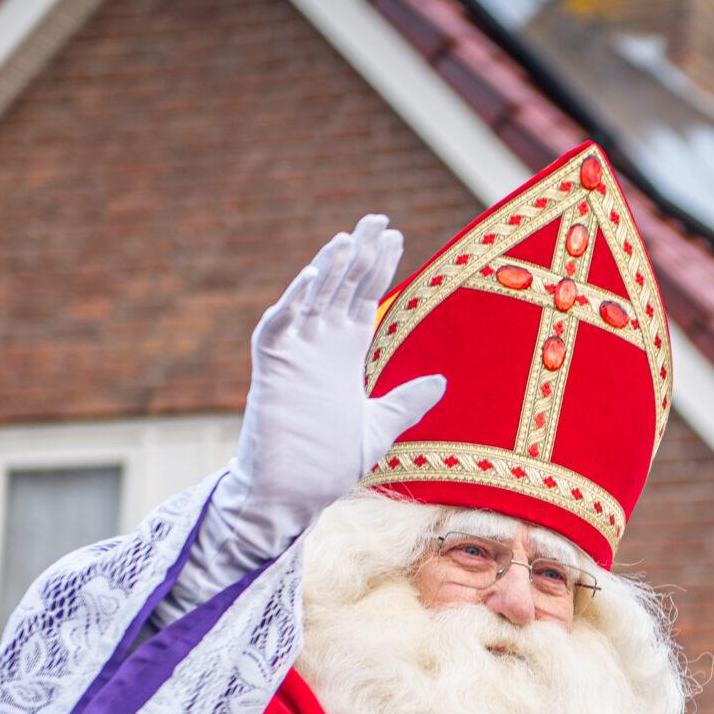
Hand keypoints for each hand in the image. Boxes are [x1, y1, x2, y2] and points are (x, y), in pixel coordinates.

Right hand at [225, 212, 444, 547]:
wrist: (290, 495)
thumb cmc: (327, 465)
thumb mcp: (379, 429)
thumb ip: (406, 402)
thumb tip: (442, 381)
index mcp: (344, 355)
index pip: (363, 298)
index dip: (378, 267)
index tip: (394, 235)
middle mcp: (319, 346)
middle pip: (341, 287)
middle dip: (359, 254)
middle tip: (378, 219)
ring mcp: (294, 354)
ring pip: (311, 297)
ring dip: (330, 267)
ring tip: (350, 238)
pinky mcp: (272, 368)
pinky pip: (279, 325)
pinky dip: (295, 299)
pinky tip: (317, 275)